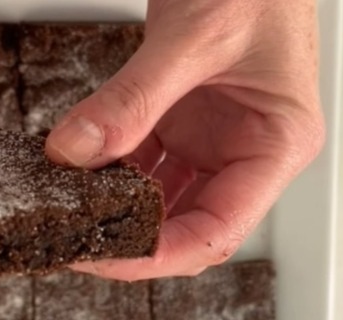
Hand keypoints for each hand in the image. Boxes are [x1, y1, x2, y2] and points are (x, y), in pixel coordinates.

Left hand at [46, 0, 324, 279]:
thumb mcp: (194, 38)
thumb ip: (132, 99)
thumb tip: (76, 150)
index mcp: (275, 145)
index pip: (216, 232)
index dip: (156, 255)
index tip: (102, 257)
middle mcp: (245, 152)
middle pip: (184, 226)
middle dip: (128, 240)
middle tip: (71, 241)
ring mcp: (212, 141)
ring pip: (157, 199)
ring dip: (112, 206)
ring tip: (67, 208)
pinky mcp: (183, 125)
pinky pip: (141, 162)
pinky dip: (107, 169)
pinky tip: (76, 168)